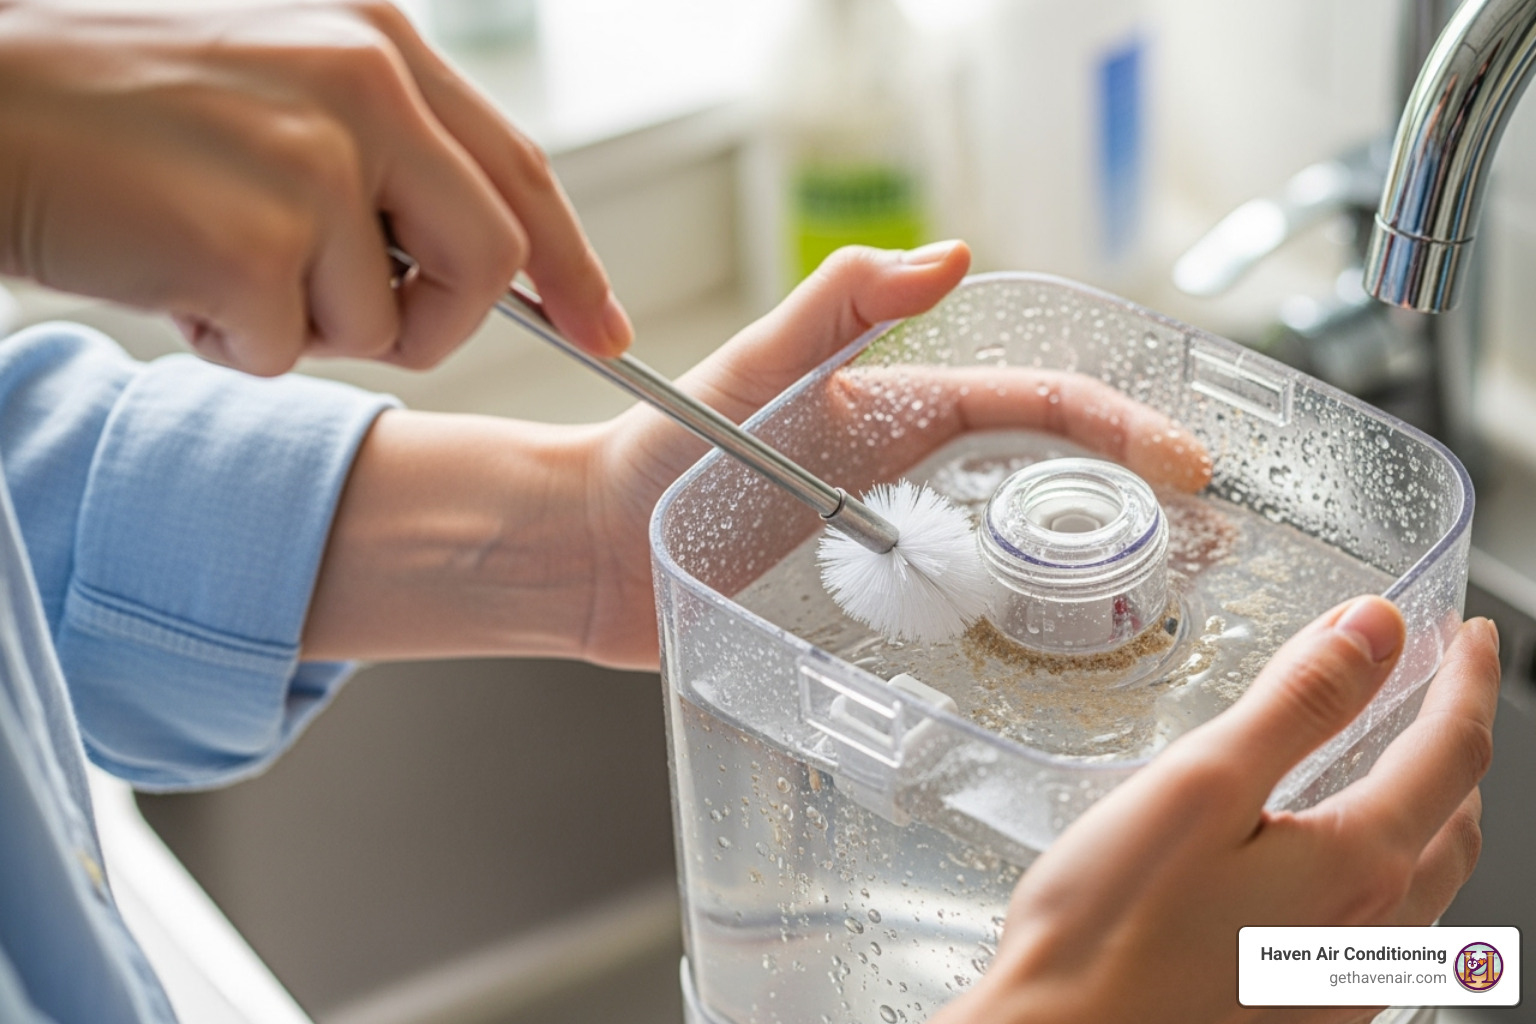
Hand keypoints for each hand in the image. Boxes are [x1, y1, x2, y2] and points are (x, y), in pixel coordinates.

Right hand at [0, 0, 628, 374]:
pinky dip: (237, 344)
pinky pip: (293, 353)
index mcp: (380, 42)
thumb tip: (491, 258)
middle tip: (368, 321)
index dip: (573, 261)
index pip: (520, 170)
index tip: (606, 327)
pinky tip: (172, 277)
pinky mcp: (254, 239)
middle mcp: (364, 85)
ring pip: (384, 322)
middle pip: (490, 259)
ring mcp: (313, 162)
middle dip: (440, 319)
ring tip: (215, 259)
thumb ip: (391, 156)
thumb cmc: (120, 113)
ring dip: (307, 326)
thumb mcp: (281, 90)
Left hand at [303, 242, 1210, 664]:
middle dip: (1134, 500)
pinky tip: (1059, 660)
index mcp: (897, 408)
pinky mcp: (864, 604)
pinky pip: (958, 613)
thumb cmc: (659, 458)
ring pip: (1014, 546)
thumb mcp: (754, 371)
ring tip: (1169, 605)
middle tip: (1209, 543)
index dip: (1116, 428)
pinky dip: (1019, 627)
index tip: (1184, 467)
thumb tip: (948, 254)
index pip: (1033, 405)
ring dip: (1093, 567)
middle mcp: (907, 470)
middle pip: (1046, 475)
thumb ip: (839, 306)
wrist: (593, 554)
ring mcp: (891, 539)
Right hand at [931, 600, 1499, 1023]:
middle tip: (1438, 690)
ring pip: (1430, 882)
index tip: (1466, 632)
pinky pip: (1391, 932)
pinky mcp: (1308, 1013)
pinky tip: (1344, 868)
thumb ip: (1298, 703)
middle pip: (1456, 820)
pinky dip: (1393, 870)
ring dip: (1432, 810)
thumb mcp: (1201, 785)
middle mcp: (1373, 933)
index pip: (1451, 751)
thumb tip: (1375, 629)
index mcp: (1358, 864)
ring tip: (1403, 768)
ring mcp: (1344, 983)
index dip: (1465, 678)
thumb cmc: (1110, 926)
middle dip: (1457, 744)